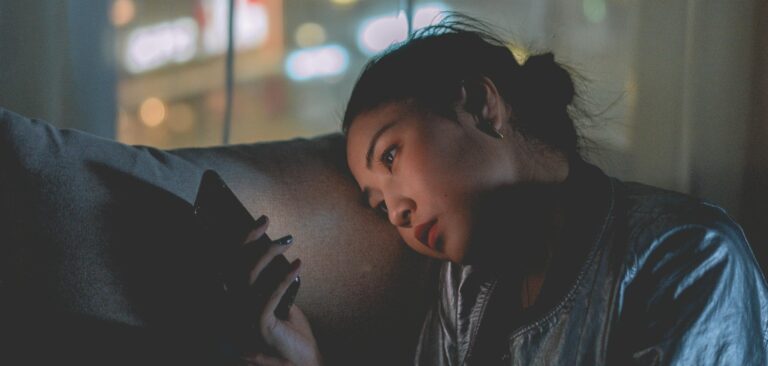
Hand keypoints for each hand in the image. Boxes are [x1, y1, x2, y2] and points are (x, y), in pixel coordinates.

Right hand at [239, 216, 321, 365]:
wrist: (302, 362)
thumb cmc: (291, 331)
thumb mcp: (279, 299)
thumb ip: (269, 279)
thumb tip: (271, 246)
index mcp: (235, 301)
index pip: (232, 264)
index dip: (244, 241)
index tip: (262, 221)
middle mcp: (233, 309)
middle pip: (236, 267)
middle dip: (254, 241)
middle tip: (272, 224)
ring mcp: (243, 319)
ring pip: (249, 278)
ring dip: (269, 254)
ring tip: (288, 241)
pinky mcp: (260, 329)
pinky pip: (268, 297)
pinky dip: (283, 278)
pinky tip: (298, 265)